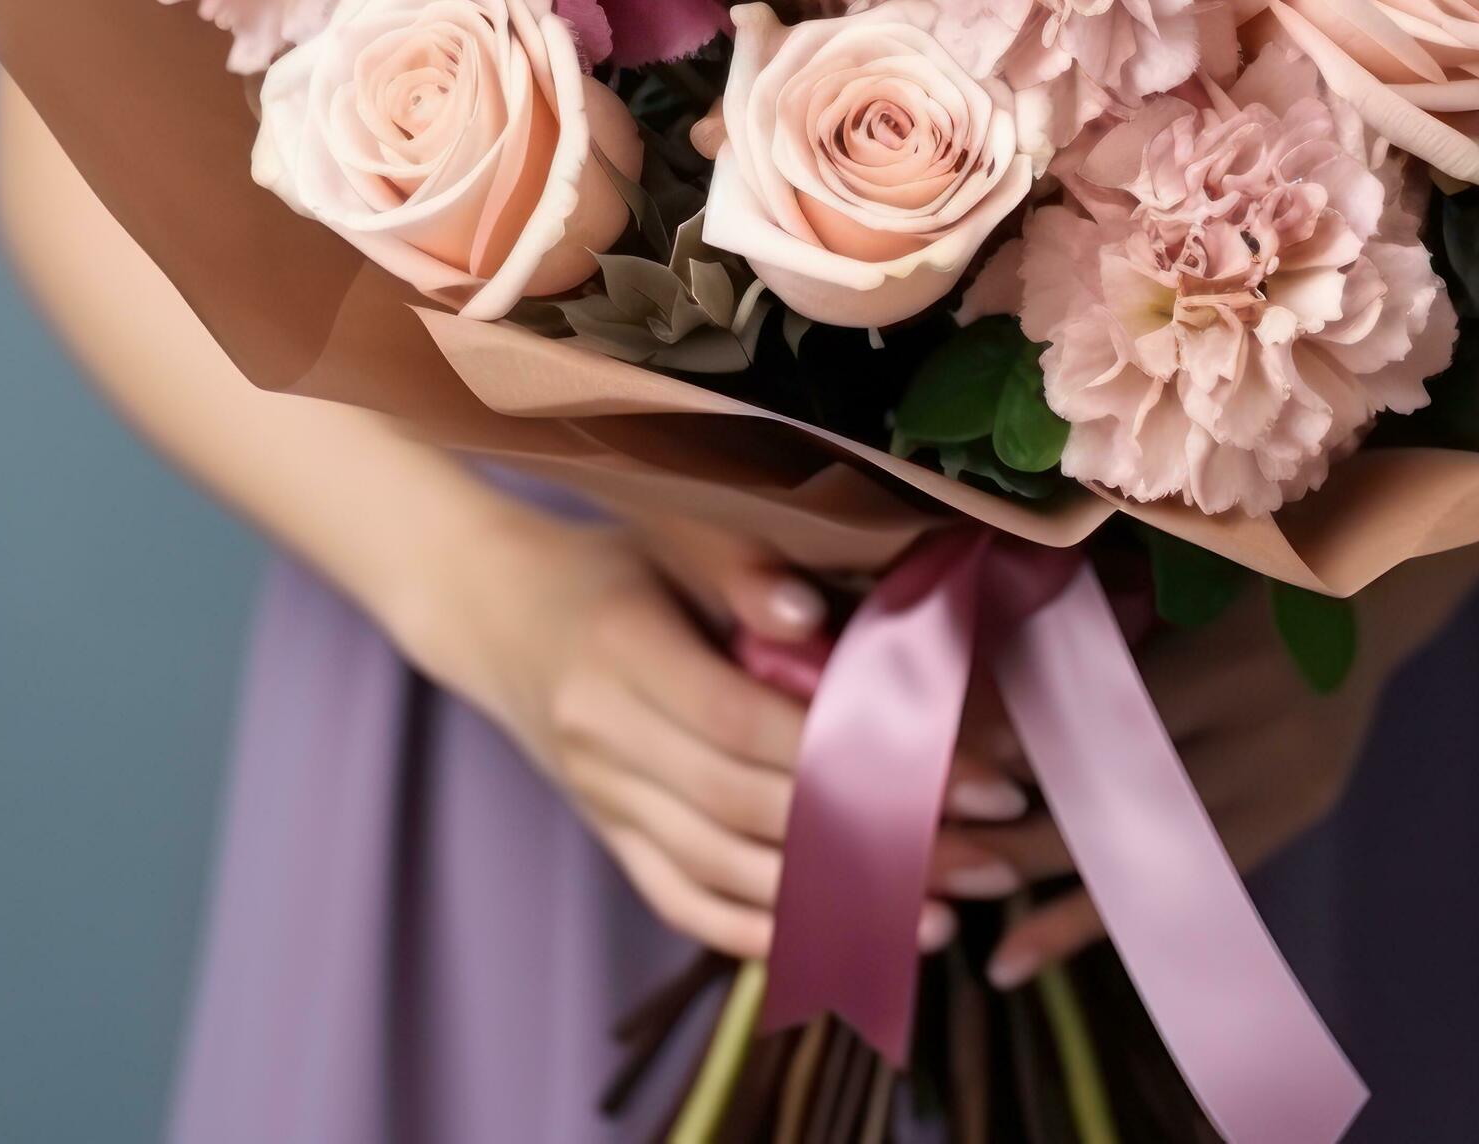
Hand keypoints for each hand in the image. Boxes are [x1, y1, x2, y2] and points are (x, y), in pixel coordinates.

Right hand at [384, 510, 1028, 957]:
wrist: (491, 611)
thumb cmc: (608, 561)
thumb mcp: (668, 534)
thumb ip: (739, 568)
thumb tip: (813, 616)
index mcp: (622, 651)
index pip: (753, 726)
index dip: (865, 757)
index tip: (970, 777)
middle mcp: (604, 739)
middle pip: (752, 812)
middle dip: (879, 842)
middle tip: (987, 857)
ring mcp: (603, 799)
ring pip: (725, 874)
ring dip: (837, 905)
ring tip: (944, 915)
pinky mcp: (610, 836)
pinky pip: (686, 904)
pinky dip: (765, 934)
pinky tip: (846, 944)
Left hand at [954, 542, 1478, 987]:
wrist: (1368, 604)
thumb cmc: (1242, 578)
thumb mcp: (1178, 586)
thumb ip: (1103, 638)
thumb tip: (986, 690)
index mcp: (1227, 661)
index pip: (1116, 719)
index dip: (1039, 748)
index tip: (962, 774)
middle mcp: (1264, 734)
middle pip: (1138, 803)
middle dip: (1039, 843)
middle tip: (954, 871)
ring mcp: (1287, 786)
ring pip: (1171, 860)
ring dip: (1079, 907)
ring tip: (1004, 955)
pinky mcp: (1294, 818)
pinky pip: (1206, 879)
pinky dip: (1137, 914)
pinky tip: (1077, 947)